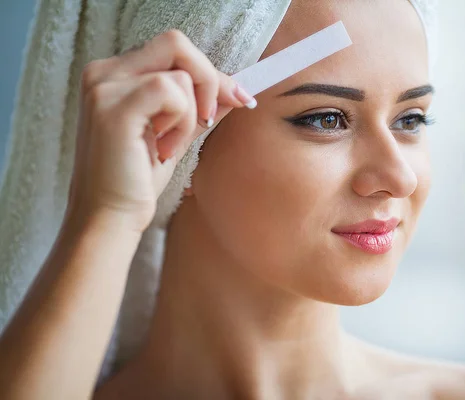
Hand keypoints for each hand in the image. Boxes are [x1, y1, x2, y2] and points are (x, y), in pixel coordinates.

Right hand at [66, 29, 255, 231]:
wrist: (109, 217)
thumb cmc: (137, 180)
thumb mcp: (175, 136)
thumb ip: (199, 109)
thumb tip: (234, 92)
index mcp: (115, 75)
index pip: (173, 50)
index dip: (210, 72)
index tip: (238, 98)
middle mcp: (104, 73)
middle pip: (176, 44)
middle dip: (208, 81)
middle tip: (209, 120)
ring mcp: (104, 87)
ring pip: (179, 74)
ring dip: (190, 115)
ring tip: (170, 146)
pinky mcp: (112, 108)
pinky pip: (170, 92)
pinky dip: (181, 122)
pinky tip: (164, 148)